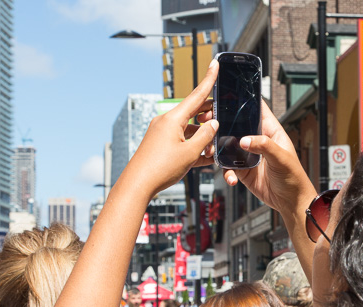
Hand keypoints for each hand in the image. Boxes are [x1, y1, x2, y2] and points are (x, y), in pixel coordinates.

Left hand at [119, 60, 219, 196]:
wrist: (138, 185)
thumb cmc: (160, 168)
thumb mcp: (190, 153)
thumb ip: (205, 136)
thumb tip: (213, 124)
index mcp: (173, 119)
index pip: (196, 95)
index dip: (208, 79)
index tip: (214, 64)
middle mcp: (166, 123)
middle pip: (194, 112)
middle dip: (210, 116)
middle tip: (223, 117)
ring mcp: (162, 134)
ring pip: (189, 130)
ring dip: (203, 137)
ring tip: (215, 148)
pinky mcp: (161, 145)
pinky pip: (182, 141)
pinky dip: (194, 146)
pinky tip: (205, 157)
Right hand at [213, 101, 314, 214]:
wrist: (291, 202)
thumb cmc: (294, 177)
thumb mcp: (282, 158)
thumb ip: (264, 146)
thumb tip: (244, 140)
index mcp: (270, 131)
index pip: (257, 109)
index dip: (244, 101)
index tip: (228, 97)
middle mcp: (258, 140)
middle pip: (237, 125)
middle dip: (222, 123)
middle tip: (209, 122)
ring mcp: (248, 155)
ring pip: (228, 145)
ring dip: (218, 148)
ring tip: (211, 151)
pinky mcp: (242, 170)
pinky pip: (228, 167)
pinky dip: (226, 172)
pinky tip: (232, 179)